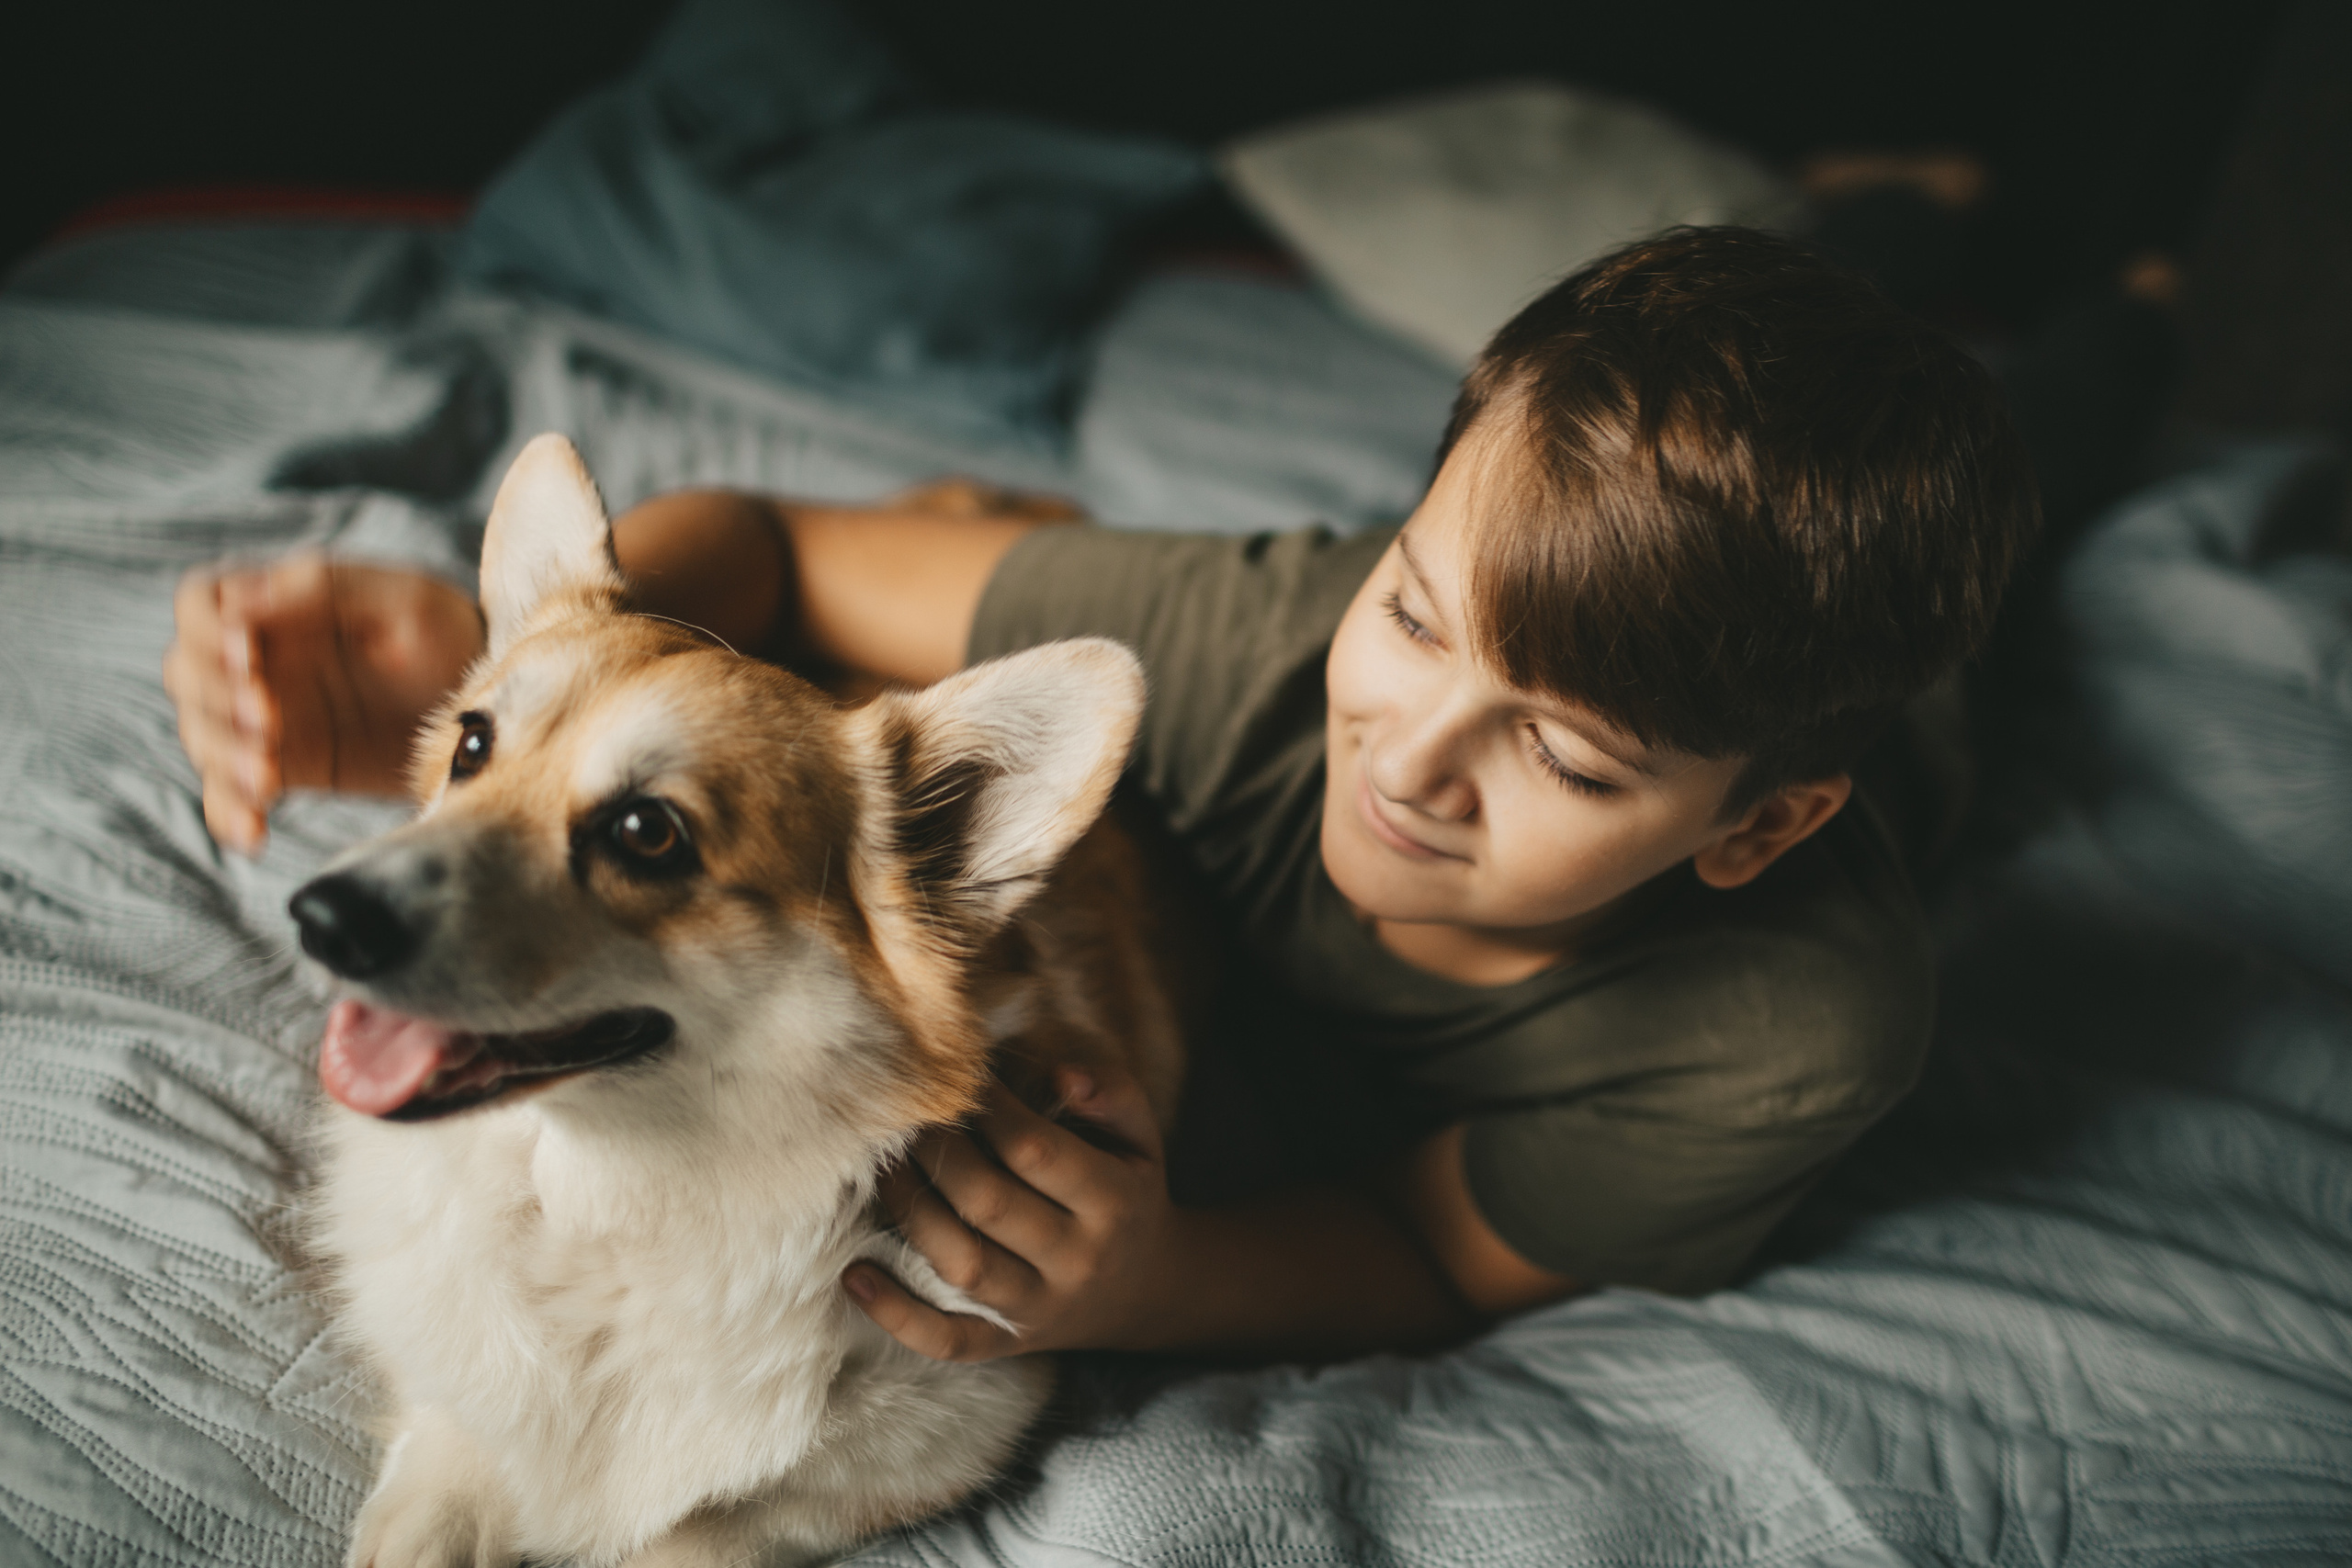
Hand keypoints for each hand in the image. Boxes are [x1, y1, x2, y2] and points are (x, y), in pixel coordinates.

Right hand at [163, 554, 483, 852]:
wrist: (493, 709)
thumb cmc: (450, 638)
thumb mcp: (404, 601)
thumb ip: (323, 588)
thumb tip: (238, 600)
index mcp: (280, 604)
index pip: (200, 603)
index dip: (207, 629)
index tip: (246, 654)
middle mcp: (261, 658)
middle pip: (188, 672)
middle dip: (215, 698)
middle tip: (266, 719)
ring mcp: (266, 716)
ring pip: (201, 734)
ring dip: (221, 756)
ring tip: (267, 778)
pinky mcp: (287, 766)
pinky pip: (231, 794)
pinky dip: (230, 814)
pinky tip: (256, 832)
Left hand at [845, 1067, 1188, 1360]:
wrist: (1145, 1289)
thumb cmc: (1128, 1191)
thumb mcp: (1143, 1138)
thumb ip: (1113, 1094)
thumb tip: (1060, 1075)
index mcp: (1112, 1202)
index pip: (1035, 1150)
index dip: (988, 1108)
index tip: (961, 1078)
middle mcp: (1077, 1259)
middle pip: (988, 1204)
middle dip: (938, 1154)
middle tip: (909, 1120)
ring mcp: (1039, 1308)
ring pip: (962, 1266)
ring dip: (911, 1213)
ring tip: (884, 1171)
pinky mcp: (1007, 1343)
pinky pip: (947, 1340)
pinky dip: (896, 1315)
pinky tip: (855, 1275)